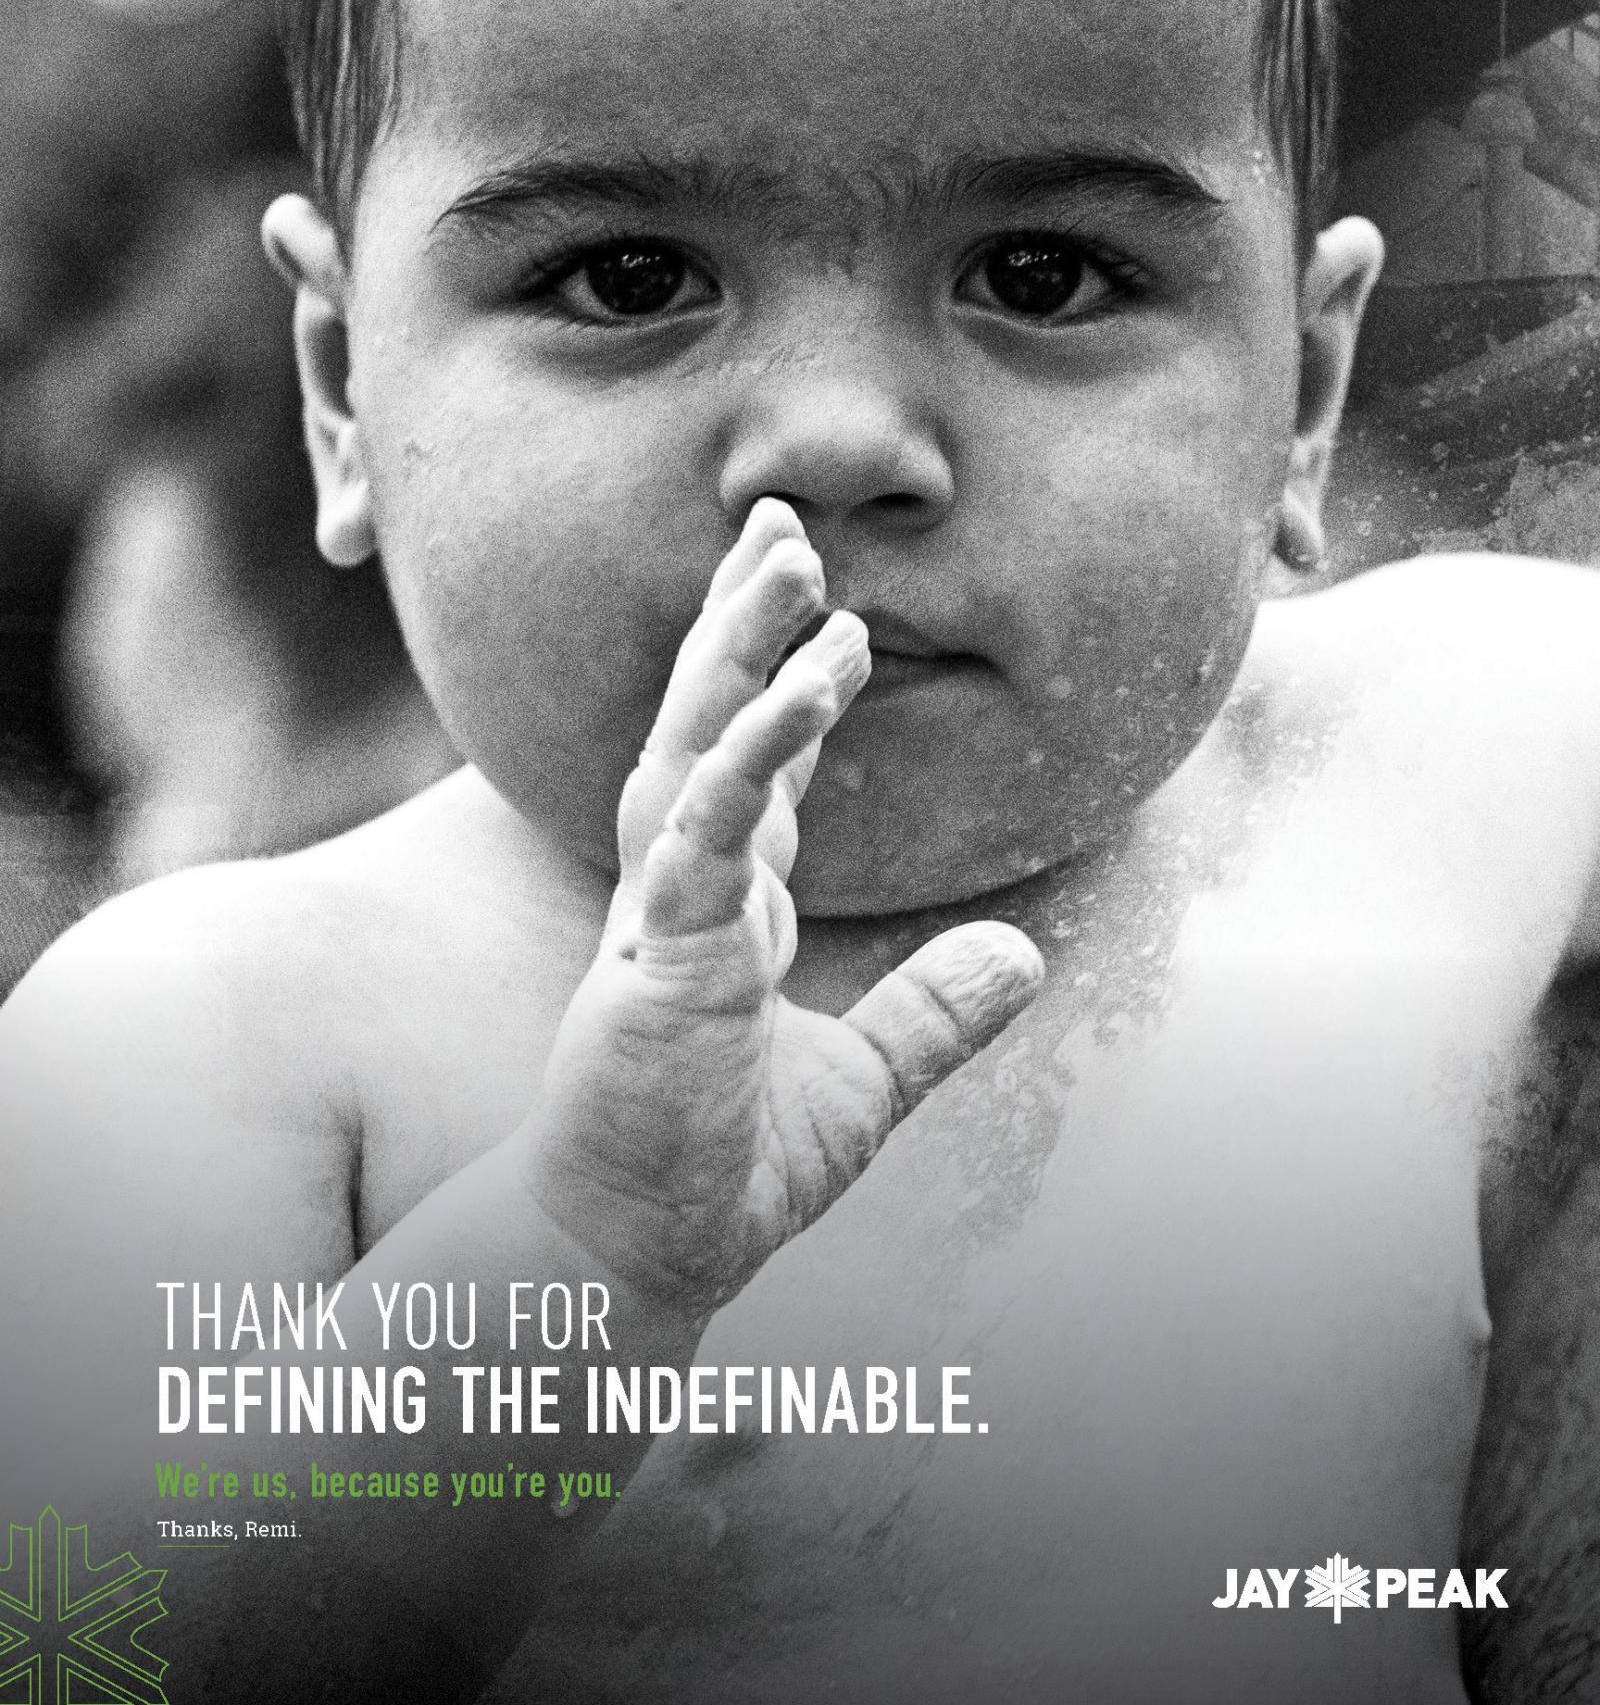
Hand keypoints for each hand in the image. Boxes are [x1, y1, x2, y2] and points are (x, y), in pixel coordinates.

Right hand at [524, 498, 1044, 1317]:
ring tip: (790, 561)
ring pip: (701, 748)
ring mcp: (667, 912)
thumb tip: (1025, 958)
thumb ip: (934, 1015)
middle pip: (714, 720)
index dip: (785, 673)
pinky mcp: (661, 955)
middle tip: (783, 520)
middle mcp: (688, 887)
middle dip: (743, 617)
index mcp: (728, 906)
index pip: (759, 760)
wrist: (639, 1262)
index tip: (820, 595)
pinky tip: (788, 692)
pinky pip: (709, 834)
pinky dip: (749, 758)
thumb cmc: (721, 1174)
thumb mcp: (865, 1085)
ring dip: (743, 651)